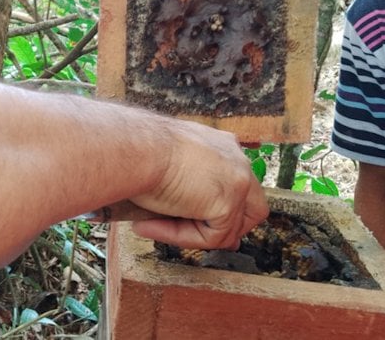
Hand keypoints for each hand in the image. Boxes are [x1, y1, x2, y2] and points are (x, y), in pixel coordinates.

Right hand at [128, 121, 268, 249]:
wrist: (132, 146)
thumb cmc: (138, 151)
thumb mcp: (168, 165)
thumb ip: (187, 188)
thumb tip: (191, 219)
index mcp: (222, 146)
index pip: (238, 184)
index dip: (226, 210)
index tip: (200, 222)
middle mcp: (236, 160)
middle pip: (252, 208)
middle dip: (228, 228)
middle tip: (194, 235)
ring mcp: (237, 181)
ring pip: (228, 228)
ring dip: (191, 234)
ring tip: (152, 224)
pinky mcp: (228, 204)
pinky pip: (210, 237)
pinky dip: (180, 237)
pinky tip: (149, 224)